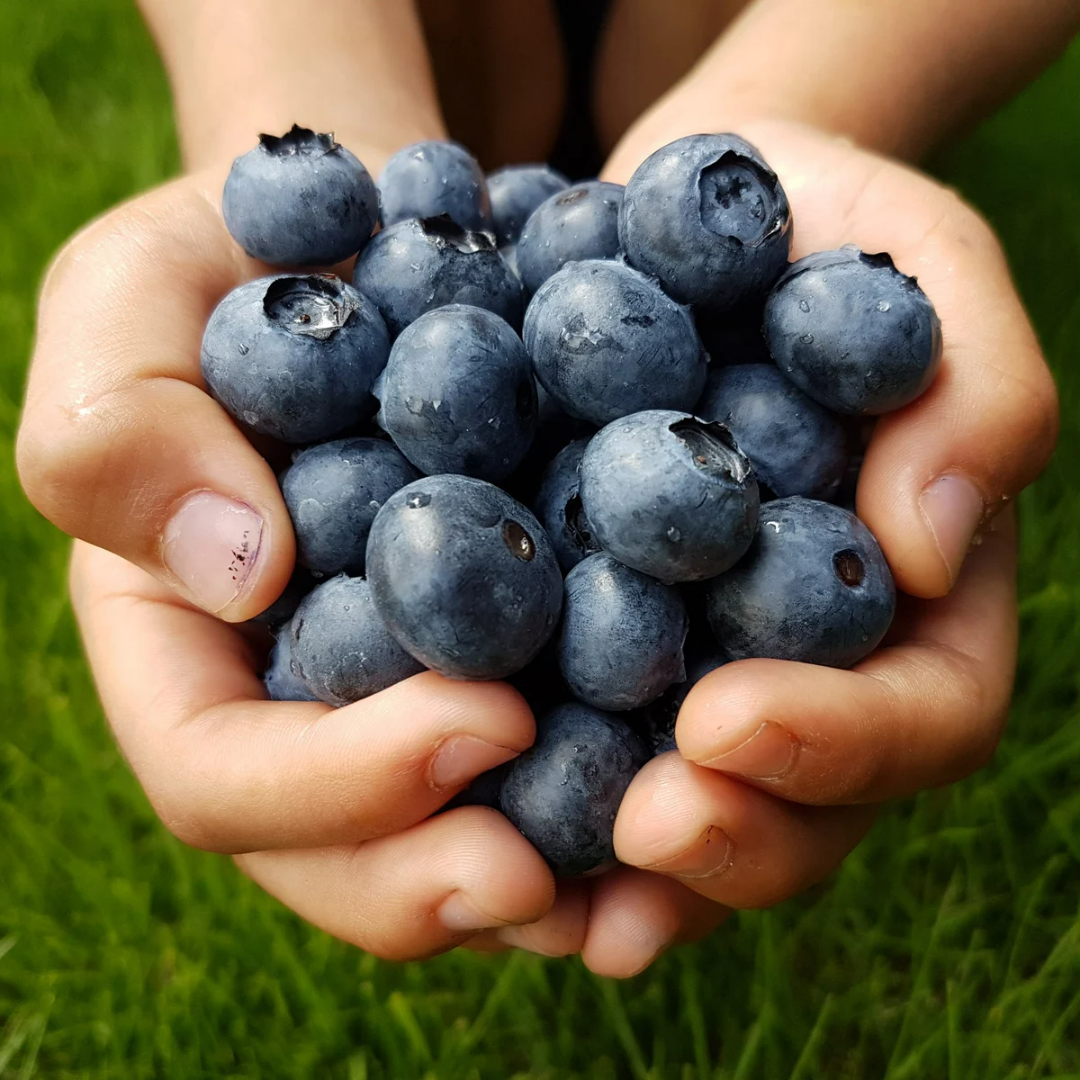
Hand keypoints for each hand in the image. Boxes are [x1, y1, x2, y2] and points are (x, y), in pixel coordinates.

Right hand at [16, 164, 588, 961]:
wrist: (388, 236)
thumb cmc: (248, 256)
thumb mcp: (136, 296)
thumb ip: (123, 430)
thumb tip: (237, 575)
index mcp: (189, 646)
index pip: (221, 775)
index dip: (337, 788)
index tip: (485, 722)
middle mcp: (302, 701)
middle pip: (342, 858)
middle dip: (438, 880)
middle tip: (550, 876)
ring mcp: (412, 695)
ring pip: (462, 843)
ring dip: (554, 885)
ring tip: (653, 869)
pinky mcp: (521, 660)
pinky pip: (568, 766)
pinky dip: (630, 798)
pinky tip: (710, 787)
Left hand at [588, 119, 1056, 954]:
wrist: (673, 219)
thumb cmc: (813, 226)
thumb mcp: (917, 256)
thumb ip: (974, 386)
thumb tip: (932, 548)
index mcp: (913, 599)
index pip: (924, 714)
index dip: (841, 742)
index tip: (726, 720)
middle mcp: (808, 662)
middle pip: (807, 805)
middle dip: (735, 836)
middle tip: (643, 832)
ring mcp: (699, 668)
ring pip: (692, 815)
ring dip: (628, 874)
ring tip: (547, 895)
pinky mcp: (590, 646)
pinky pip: (573, 752)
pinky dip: (528, 810)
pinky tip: (458, 824)